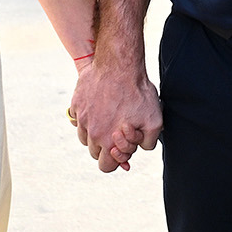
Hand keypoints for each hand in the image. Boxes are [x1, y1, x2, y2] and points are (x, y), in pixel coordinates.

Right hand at [70, 57, 160, 172]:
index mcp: (108, 141)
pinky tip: (99, 106)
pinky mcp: (76, 103)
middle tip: (117, 132)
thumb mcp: (154, 121)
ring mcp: (81, 117)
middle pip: (94, 152)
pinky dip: (87, 117)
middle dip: (106, 147)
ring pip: (84, 136)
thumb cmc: (137, 92)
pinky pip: (78, 118)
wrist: (119, 64)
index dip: (116, 161)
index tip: (121, 149)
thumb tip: (139, 148)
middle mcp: (91, 132)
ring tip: (109, 119)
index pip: (105, 166)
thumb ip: (148, 142)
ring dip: (95, 133)